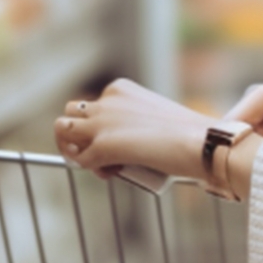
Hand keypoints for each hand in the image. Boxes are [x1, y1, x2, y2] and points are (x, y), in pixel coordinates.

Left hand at [55, 78, 210, 182]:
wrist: (200, 142)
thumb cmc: (188, 134)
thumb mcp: (155, 117)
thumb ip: (135, 124)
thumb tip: (131, 144)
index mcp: (119, 89)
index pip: (92, 105)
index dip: (100, 126)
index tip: (121, 142)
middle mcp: (105, 101)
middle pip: (71, 112)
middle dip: (80, 133)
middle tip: (102, 153)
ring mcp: (100, 123)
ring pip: (63, 130)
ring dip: (73, 147)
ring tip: (98, 162)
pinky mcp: (102, 146)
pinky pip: (80, 160)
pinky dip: (94, 169)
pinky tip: (114, 173)